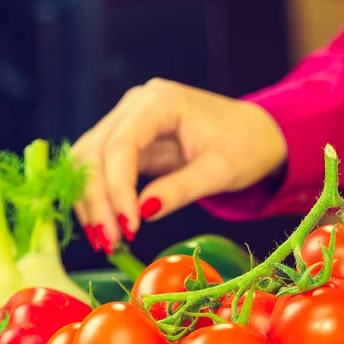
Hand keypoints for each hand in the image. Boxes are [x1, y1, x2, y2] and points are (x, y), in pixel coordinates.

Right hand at [71, 78, 286, 253]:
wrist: (255, 134)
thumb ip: (180, 189)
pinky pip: (99, 169)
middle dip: (97, 201)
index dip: (118, 189)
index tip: (129, 229)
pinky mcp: (127, 141)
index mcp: (160, 101)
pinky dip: (98, 198)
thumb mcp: (220, 171)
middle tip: (110, 242)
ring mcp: (127, 121)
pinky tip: (106, 226)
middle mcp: (135, 105)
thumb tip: (142, 213)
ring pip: (88, 161)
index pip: (121, 145)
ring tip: (106, 241)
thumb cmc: (246, 146)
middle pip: (94, 152)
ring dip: (89, 202)